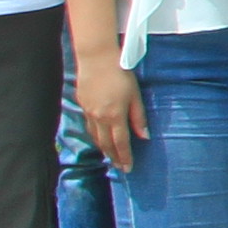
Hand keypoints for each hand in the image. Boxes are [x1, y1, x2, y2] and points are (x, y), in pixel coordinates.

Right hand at [75, 51, 147, 165]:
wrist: (96, 58)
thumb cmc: (120, 73)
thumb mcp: (135, 95)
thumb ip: (139, 117)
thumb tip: (145, 136)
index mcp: (114, 116)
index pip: (121, 143)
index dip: (125, 157)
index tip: (128, 168)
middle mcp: (99, 117)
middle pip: (106, 144)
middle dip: (114, 157)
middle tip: (120, 167)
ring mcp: (89, 112)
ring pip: (95, 137)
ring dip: (103, 149)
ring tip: (111, 157)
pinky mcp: (82, 105)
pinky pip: (89, 126)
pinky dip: (95, 136)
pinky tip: (100, 138)